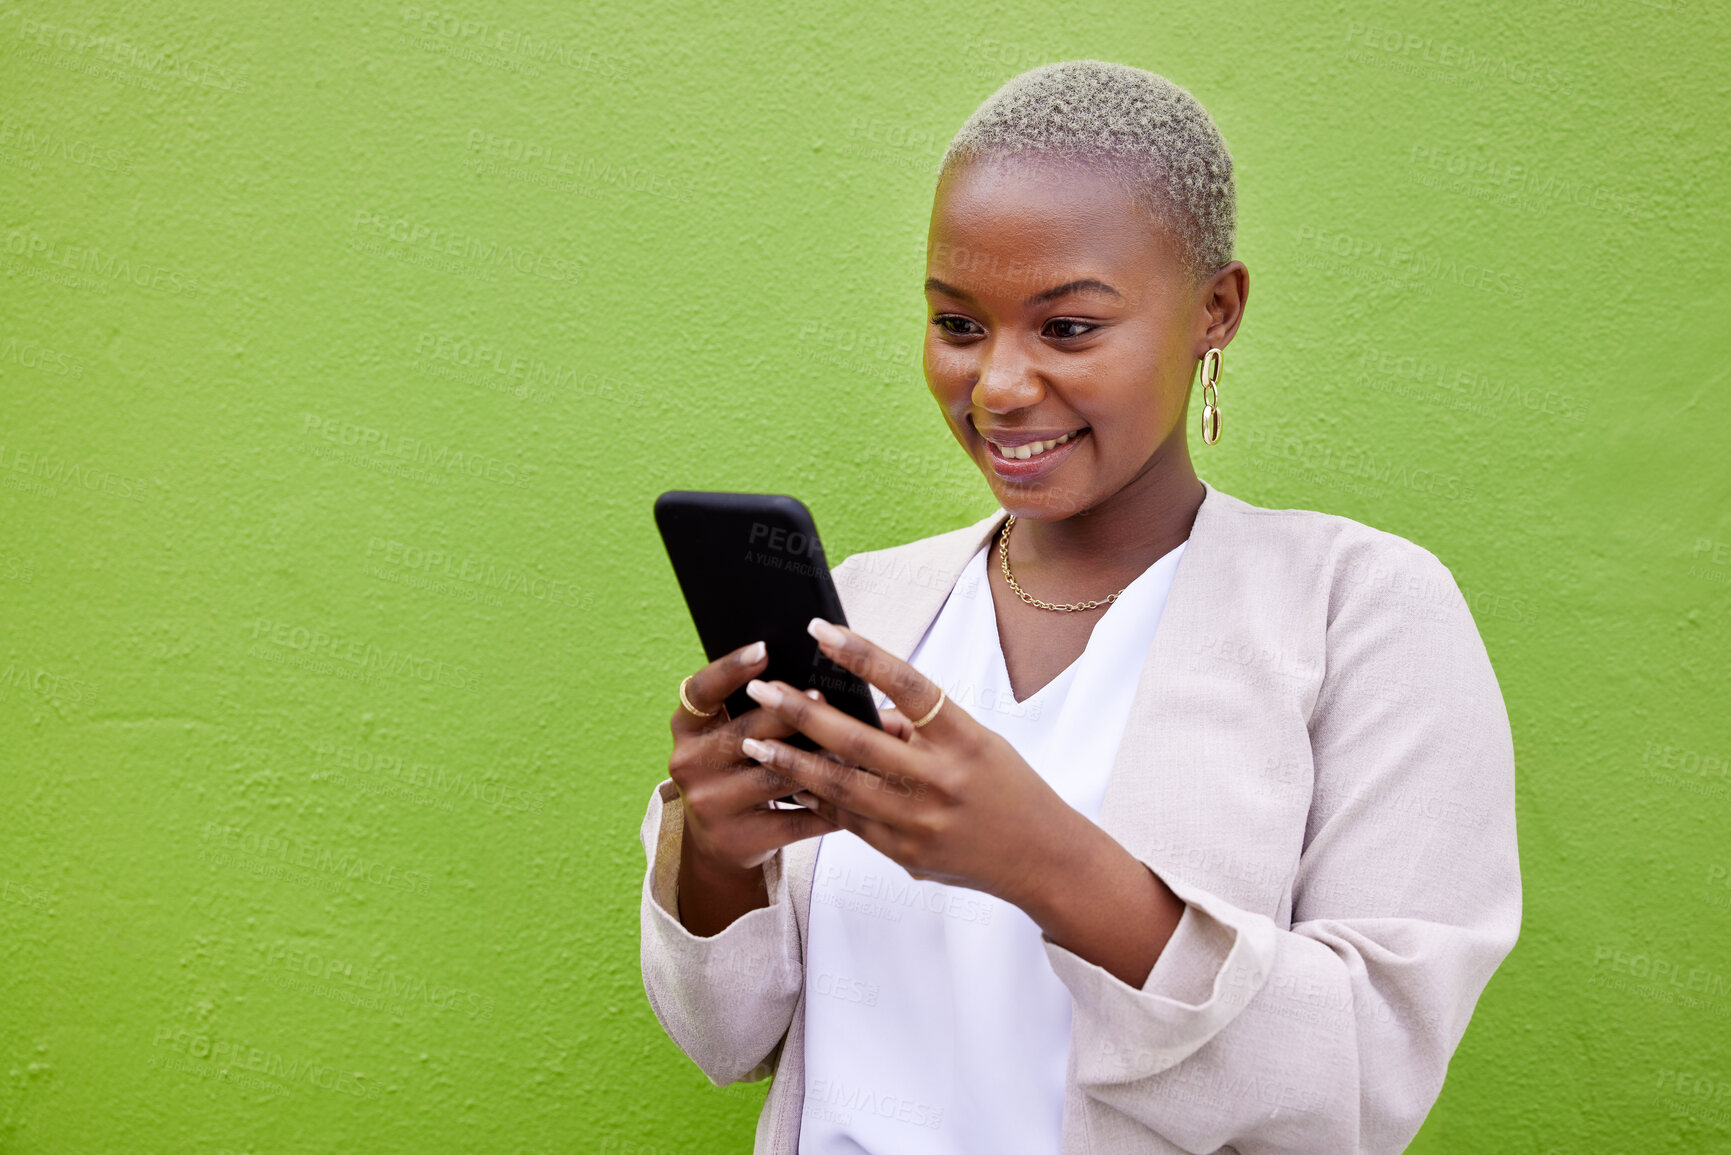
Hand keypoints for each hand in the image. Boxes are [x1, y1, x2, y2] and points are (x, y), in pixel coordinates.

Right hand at [667, 641, 837, 934]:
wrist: (719, 841)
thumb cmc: (735, 771)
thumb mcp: (727, 736)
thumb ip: (753, 708)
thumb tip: (810, 680)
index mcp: (686, 728)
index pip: (702, 690)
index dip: (730, 668)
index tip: (764, 648)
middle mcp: (688, 763)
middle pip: (747, 732)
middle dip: (791, 714)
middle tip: (826, 696)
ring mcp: (710, 804)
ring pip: (776, 777)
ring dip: (820, 761)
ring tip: (856, 746)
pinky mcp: (736, 839)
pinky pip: (794, 819)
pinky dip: (830, 808)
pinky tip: (859, 795)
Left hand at [738, 619, 1090, 913]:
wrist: (1043, 860)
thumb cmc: (1009, 788)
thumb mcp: (976, 744)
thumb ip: (919, 729)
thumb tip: (860, 709)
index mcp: (965, 739)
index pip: (908, 685)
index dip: (862, 655)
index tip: (818, 630)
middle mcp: (941, 779)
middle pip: (859, 739)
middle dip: (803, 712)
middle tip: (763, 688)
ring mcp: (920, 820)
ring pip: (841, 786)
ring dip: (791, 760)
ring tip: (753, 739)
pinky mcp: (904, 852)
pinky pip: (848, 821)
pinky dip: (814, 799)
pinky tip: (784, 782)